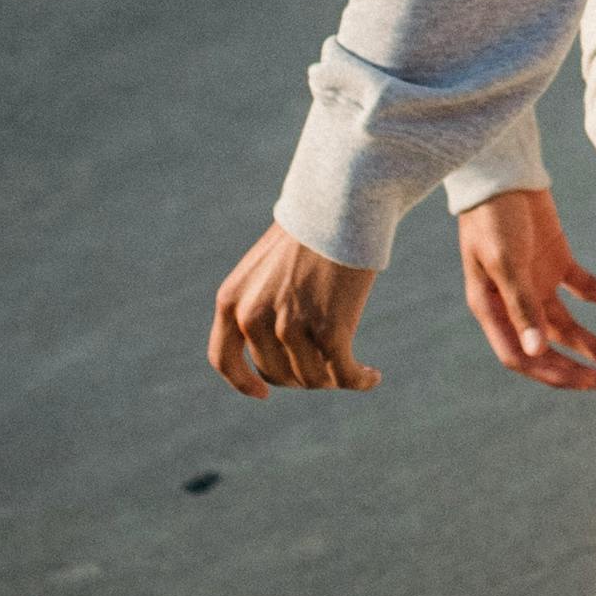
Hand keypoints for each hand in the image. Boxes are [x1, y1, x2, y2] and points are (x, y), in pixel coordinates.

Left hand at [207, 224, 382, 397]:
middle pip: (277, 373)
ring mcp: (290, 325)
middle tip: (330, 366)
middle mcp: (253, 317)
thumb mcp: (267, 267)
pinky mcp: (329, 329)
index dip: (242, 382)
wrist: (340, 202)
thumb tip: (279, 354)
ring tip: (356, 369)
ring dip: (334, 379)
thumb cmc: (311, 230)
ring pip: (312, 377)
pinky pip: (343, 374)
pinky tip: (371, 377)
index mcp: (231, 300)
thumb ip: (260, 304)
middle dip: (304, 376)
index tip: (262, 393)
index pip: (224, 359)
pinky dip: (358, 380)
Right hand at [454, 184, 595, 391]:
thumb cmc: (494, 215)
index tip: (584, 382)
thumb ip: (522, 305)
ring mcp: (537, 284)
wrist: (503, 170)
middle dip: (578, 369)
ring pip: (571, 326)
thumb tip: (536, 352)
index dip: (551, 373)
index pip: (520, 357)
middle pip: (549, 348)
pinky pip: (587, 290)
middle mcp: (514, 303)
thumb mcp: (506, 260)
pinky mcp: (556, 262)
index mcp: (491, 309)